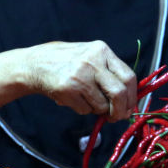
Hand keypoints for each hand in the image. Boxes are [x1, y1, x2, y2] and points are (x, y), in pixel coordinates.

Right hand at [22, 40, 137, 120]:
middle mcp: (92, 61)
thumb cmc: (68, 62)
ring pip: (102, 105)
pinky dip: (83, 110)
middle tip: (117, 117)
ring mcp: (79, 76)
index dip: (132, 96)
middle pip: (119, 93)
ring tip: (86, 100)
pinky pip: (85, 110)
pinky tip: (74, 99)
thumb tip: (128, 102)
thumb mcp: (91, 57)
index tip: (129, 107)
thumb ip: (110, 74)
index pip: (128, 77)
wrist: (35, 64)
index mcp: (102, 51)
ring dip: (98, 110)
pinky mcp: (67, 89)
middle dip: (120, 110)